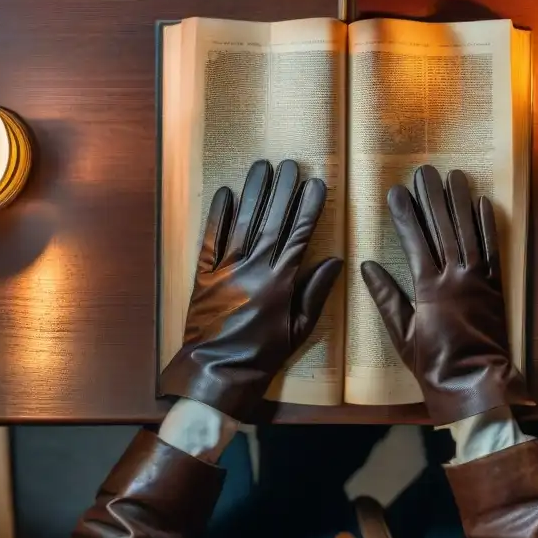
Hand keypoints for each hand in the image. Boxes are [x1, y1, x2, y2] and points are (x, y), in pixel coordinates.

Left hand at [162, 159, 342, 421]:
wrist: (217, 373)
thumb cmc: (262, 356)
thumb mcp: (299, 330)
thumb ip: (315, 293)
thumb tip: (334, 260)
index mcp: (279, 282)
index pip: (298, 235)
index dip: (308, 207)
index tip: (317, 184)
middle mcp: (253, 268)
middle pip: (271, 221)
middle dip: (283, 190)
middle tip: (290, 164)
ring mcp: (226, 269)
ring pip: (243, 222)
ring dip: (253, 192)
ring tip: (262, 166)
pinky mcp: (204, 276)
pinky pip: (211, 240)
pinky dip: (218, 216)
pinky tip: (225, 193)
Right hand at [361, 165, 529, 423]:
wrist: (474, 383)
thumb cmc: (433, 363)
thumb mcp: (401, 333)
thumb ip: (386, 297)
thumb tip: (366, 266)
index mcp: (429, 287)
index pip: (414, 240)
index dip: (404, 214)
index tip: (394, 192)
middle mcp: (455, 276)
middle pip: (442, 227)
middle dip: (432, 197)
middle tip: (423, 172)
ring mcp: (478, 279)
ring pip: (468, 231)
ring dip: (460, 201)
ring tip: (453, 175)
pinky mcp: (495, 286)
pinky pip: (492, 249)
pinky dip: (487, 225)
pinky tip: (482, 203)